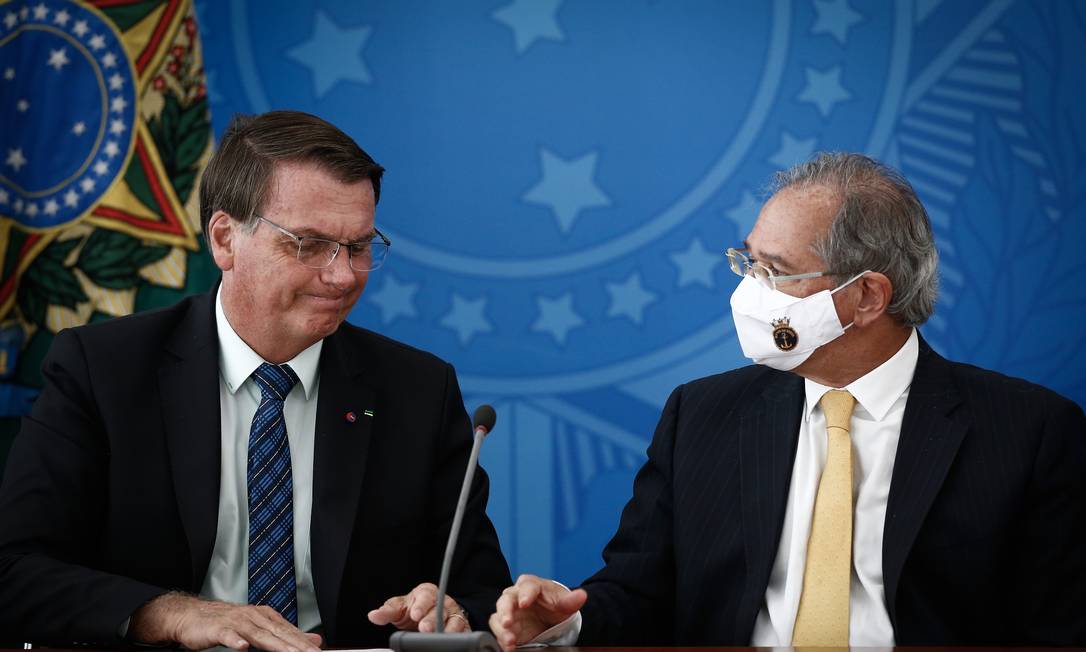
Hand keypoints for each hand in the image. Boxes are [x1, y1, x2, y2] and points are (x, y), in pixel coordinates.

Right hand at [128, 592, 322, 651]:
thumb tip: (311, 640)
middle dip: (297, 645)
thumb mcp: (258, 626)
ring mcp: (236, 622)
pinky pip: (228, 636)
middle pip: (279, 632)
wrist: (192, 615)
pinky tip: (241, 648)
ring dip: (275, 645)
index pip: (289, 631)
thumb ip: (284, 634)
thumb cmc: (225, 622)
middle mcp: (253, 617)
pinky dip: (235, 641)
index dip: (304, 642)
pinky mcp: (218, 629)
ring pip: (258, 635)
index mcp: (265, 616)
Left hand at [368, 582, 471, 632]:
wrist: (429, 614)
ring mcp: (453, 615)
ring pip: (454, 621)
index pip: (425, 596)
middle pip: (440, 610)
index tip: (414, 614)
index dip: (420, 605)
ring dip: (447, 630)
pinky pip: (464, 632)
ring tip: (439, 637)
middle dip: (432, 620)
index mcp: (427, 593)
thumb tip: (373, 615)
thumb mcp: (399, 608)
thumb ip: (387, 612)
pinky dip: (460, 637)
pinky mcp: (462, 627)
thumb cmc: (413, 609)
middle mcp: (442, 602)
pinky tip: (454, 643)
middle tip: (425, 628)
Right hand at [488, 574, 586, 651]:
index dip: (525, 593)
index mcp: (531, 585)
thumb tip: (582, 595)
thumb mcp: (565, 602)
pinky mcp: (507, 627)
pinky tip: (509, 647)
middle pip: (506, 599)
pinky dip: (502, 640)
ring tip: (510, 641)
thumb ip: (571, 600)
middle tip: (508, 622)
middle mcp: (516, 596)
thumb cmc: (554, 605)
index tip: (525, 602)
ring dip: (502, 629)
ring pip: (498, 616)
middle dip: (506, 611)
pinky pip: (499, 632)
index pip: (527, 585)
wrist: (551, 618)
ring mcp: (510, 612)